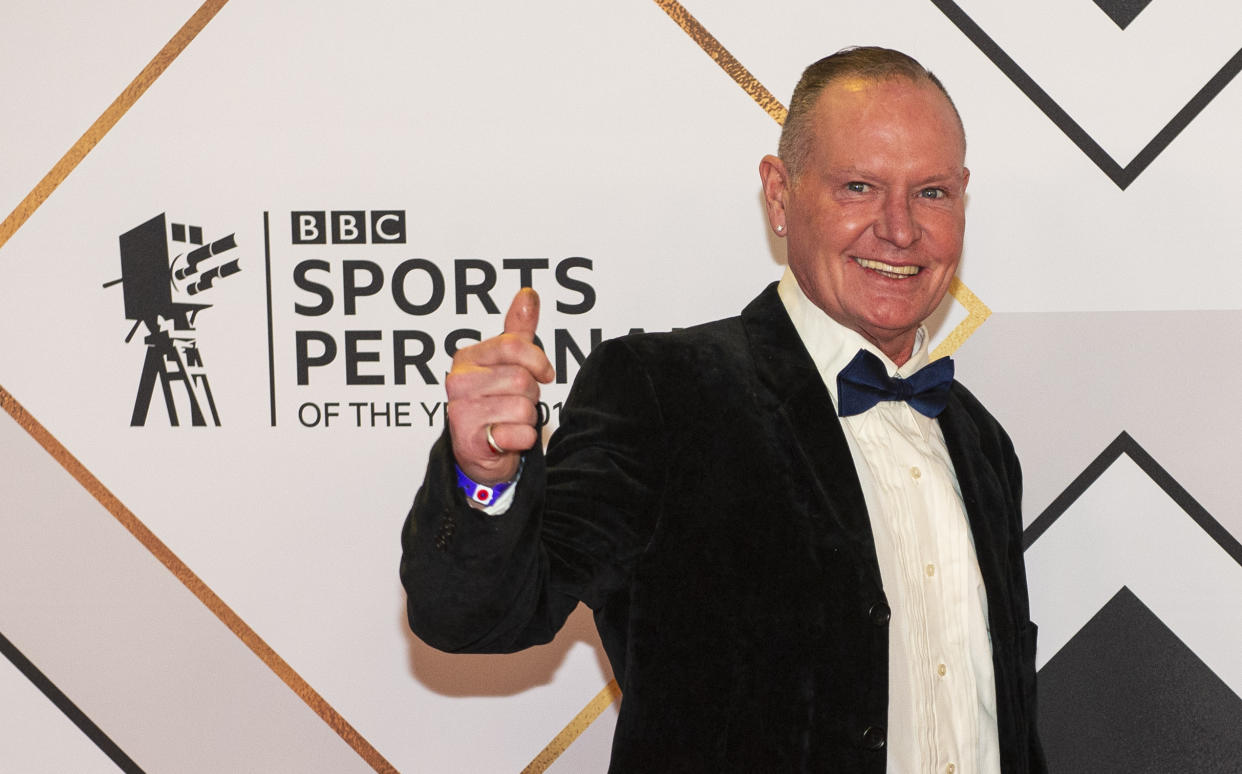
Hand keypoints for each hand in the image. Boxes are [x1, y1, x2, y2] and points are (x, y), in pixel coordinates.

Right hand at [445, 288, 555, 484]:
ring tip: (510, 420)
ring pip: (524, 407)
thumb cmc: (494, 402)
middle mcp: (459, 381)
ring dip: (527, 418)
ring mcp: (461, 411)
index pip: (514, 346)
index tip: (544, 373)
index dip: (538, 361)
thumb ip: (517, 329)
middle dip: (531, 394)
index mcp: (467, 357)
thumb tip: (528, 294)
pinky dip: (523, 439)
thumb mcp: (506, 362)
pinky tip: (507, 438)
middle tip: (516, 403)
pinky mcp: (470, 441)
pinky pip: (520, 434)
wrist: (479, 452)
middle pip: (523, 379)